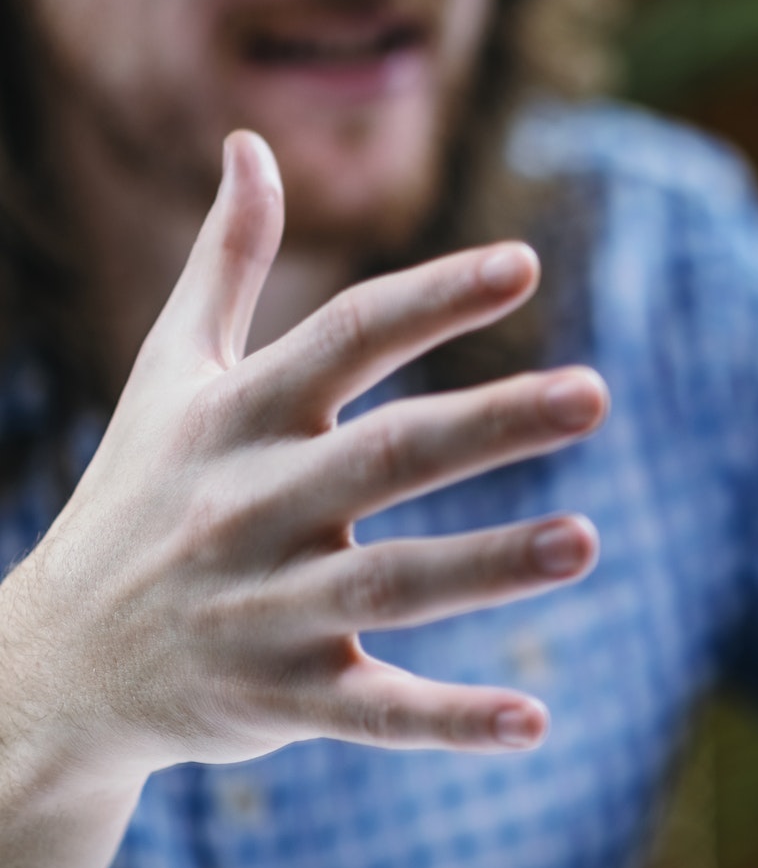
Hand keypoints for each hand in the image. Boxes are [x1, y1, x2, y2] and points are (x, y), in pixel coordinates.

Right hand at [0, 132, 608, 789]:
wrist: (51, 667)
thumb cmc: (135, 499)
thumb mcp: (168, 379)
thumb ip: (224, 265)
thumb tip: (248, 145)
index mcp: (236, 419)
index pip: (346, 339)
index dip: (434, 300)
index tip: (524, 263)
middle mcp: (251, 506)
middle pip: (387, 454)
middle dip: (490, 422)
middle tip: (594, 393)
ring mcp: (266, 607)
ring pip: (392, 582)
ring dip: (489, 564)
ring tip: (587, 541)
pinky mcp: (282, 696)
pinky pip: (376, 711)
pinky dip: (449, 720)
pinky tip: (533, 723)